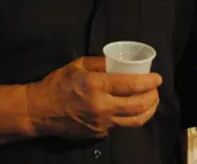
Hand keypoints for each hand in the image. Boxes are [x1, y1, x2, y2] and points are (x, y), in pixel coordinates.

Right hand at [26, 57, 161, 139]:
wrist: (39, 111)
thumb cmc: (57, 84)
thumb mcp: (77, 65)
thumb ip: (100, 63)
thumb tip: (119, 62)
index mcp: (96, 85)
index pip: (131, 85)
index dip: (148, 82)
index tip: (157, 78)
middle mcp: (102, 106)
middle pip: (138, 105)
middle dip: (153, 96)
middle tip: (156, 89)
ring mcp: (101, 123)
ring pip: (135, 121)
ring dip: (149, 111)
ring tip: (152, 102)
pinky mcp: (98, 134)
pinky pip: (120, 126)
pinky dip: (130, 118)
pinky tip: (132, 110)